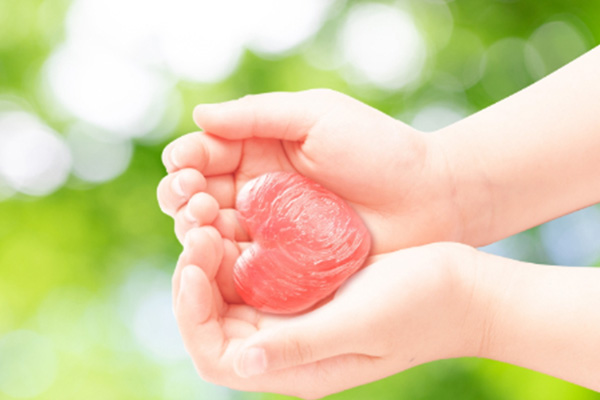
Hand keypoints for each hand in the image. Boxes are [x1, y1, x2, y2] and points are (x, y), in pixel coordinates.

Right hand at [157, 89, 463, 255]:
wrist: (431, 197)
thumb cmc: (378, 149)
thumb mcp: (316, 115)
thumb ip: (256, 115)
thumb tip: (197, 114)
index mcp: (261, 149)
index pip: (205, 154)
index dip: (186, 159)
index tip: (184, 165)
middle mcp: (258, 190)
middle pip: (199, 195)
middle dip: (184, 194)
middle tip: (194, 196)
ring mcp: (271, 230)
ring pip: (213, 232)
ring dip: (195, 228)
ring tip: (202, 221)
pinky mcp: (286, 264)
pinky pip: (243, 265)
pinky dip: (222, 262)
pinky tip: (216, 254)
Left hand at [173, 229, 477, 398]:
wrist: (461, 287)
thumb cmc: (420, 307)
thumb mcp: (360, 324)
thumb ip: (301, 345)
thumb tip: (241, 362)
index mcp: (295, 369)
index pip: (218, 356)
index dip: (192, 315)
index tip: (192, 265)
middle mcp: (288, 348)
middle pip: (216, 322)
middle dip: (196, 279)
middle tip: (198, 228)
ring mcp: (297, 318)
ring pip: (232, 294)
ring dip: (214, 259)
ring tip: (211, 218)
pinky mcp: (308, 290)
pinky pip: (259, 272)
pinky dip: (241, 248)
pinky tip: (240, 219)